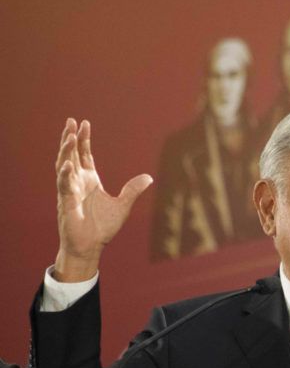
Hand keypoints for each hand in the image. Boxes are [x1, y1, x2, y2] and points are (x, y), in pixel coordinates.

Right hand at [54, 118, 151, 281]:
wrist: (91, 246)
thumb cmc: (103, 227)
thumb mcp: (123, 205)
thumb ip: (133, 190)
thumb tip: (148, 177)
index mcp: (90, 180)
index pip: (85, 155)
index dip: (84, 140)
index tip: (85, 123)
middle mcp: (78, 182)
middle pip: (71, 155)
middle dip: (71, 138)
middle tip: (71, 121)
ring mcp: (70, 191)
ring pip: (64, 166)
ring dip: (66, 151)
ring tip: (69, 135)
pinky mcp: (66, 203)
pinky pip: (64, 186)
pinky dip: (65, 174)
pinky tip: (67, 163)